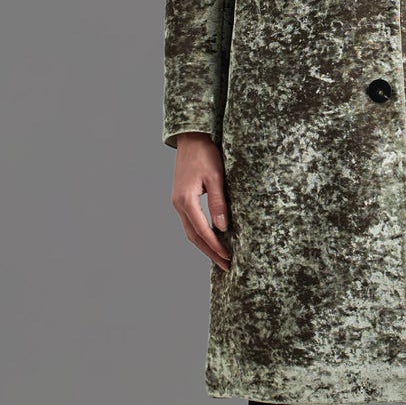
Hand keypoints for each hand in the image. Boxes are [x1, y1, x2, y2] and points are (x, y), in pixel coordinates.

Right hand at [171, 133, 232, 271]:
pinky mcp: (182, 199)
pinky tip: (212, 239)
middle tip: (226, 265)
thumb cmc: (206, 154)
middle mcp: (179, 204)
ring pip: (190, 231)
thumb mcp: (216, 177)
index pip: (201, 230)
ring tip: (220, 257)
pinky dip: (200, 234)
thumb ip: (218, 203)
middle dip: (210, 252)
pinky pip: (190, 222)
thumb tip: (222, 228)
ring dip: (204, 246)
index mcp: (186, 200)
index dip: (215, 246)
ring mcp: (178, 202)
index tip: (227, 257)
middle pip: (193, 236)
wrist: (192, 139)